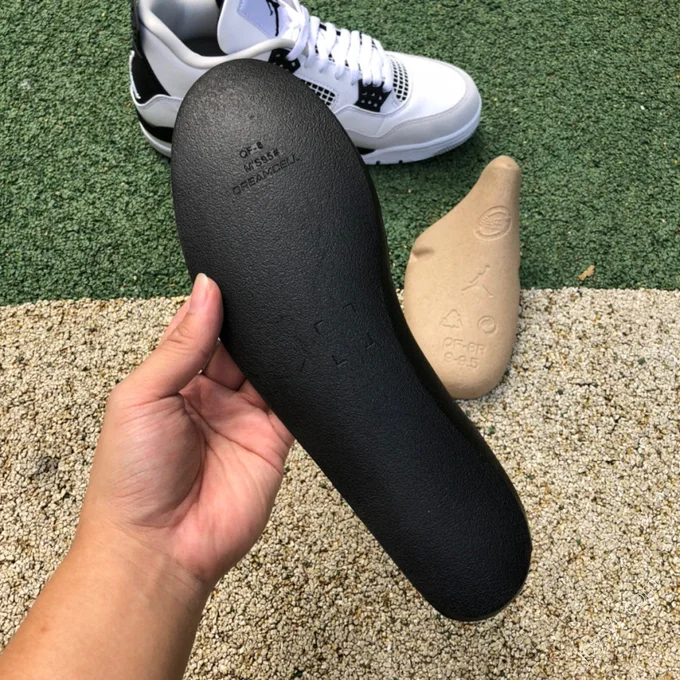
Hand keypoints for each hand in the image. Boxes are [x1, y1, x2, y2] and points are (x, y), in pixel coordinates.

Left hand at [78, 274, 292, 592]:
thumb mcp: (143, 395)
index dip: (215, 306)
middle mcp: (210, 396)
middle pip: (240, 346)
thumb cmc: (132, 479)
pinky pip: (294, 405)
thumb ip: (181, 344)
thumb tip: (205, 290)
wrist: (159, 548)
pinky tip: (301, 365)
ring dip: (276, 351)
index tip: (229, 281)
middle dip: (250, 325)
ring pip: (270, 369)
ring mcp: (243, 418)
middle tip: (262, 301)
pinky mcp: (273, 441)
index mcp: (172, 380)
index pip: (200, 329)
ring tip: (282, 329)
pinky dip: (302, 385)